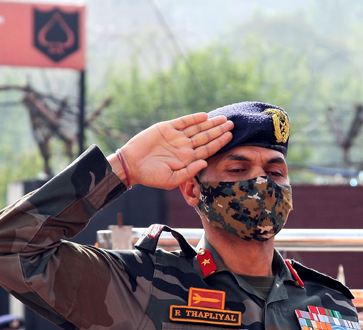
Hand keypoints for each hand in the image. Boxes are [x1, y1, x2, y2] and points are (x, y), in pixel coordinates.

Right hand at [116, 113, 232, 189]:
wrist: (131, 165)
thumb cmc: (150, 176)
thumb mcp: (171, 180)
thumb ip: (189, 172)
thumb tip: (204, 162)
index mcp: (187, 159)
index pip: (207, 149)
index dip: (219, 142)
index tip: (230, 136)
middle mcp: (184, 146)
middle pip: (205, 137)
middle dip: (219, 130)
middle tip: (232, 123)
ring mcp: (176, 137)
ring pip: (197, 128)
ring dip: (210, 123)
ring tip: (223, 118)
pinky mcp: (166, 128)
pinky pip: (183, 121)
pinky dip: (193, 118)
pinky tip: (205, 116)